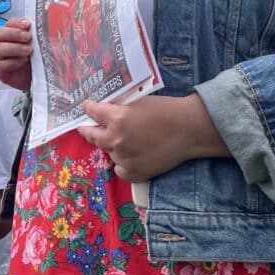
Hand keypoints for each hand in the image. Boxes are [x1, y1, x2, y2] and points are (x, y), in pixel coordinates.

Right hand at [0, 18, 32, 89]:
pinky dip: (12, 62)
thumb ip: (38, 37)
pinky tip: (23, 61)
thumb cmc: (36, 60)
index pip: (9, 23)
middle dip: (14, 34)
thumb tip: (45, 27)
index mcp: (10, 34)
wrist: (36, 79)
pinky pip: (0, 65)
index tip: (28, 25)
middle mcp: (1, 43)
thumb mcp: (38, 46)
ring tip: (28, 50)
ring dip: (15, 48)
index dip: (17, 23)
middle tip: (28, 37)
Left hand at [77, 95, 227, 181]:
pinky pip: (119, 170)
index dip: (88, 108)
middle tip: (85, 128)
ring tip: (125, 141)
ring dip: (112, 146)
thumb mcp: (137, 102)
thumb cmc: (166, 110)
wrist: (189, 130)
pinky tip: (130, 158)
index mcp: (116, 118)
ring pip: (108, 152)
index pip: (93, 112)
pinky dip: (122, 164)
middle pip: (92, 136)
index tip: (86, 107)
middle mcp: (117, 140)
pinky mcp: (136, 173)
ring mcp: (125, 158)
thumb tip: (104, 111)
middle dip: (88, 130)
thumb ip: (119, 109)